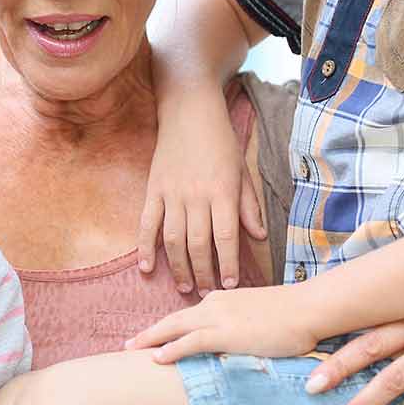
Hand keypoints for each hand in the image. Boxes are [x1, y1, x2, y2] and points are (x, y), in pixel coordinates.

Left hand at [125, 285, 317, 361]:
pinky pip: (191, 341)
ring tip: (130, 352)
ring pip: (175, 328)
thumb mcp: (261, 318)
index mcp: (223, 300)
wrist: (310, 308)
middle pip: (173, 320)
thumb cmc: (294, 315)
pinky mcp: (227, 333)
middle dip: (149, 333)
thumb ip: (244, 327)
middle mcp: (216, 304)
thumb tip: (240, 341)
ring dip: (150, 340)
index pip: (188, 315)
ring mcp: (220, 317)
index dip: (168, 328)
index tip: (151, 337)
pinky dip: (171, 349)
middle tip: (127, 345)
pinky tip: (157, 359)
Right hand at [137, 89, 265, 293]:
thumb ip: (248, 206)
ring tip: (184, 286)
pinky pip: (148, 223)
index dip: (228, 264)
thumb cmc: (221, 141)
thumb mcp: (242, 170)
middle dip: (204, 273)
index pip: (225, 238)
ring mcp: (172, 193)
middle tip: (207, 293)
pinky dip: (146, 247)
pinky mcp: (154, 189)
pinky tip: (147, 267)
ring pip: (173, 239)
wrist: (189, 111)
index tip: (230, 284)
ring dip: (179, 267)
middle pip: (198, 244)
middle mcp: (197, 196)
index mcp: (222, 192)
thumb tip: (257, 237)